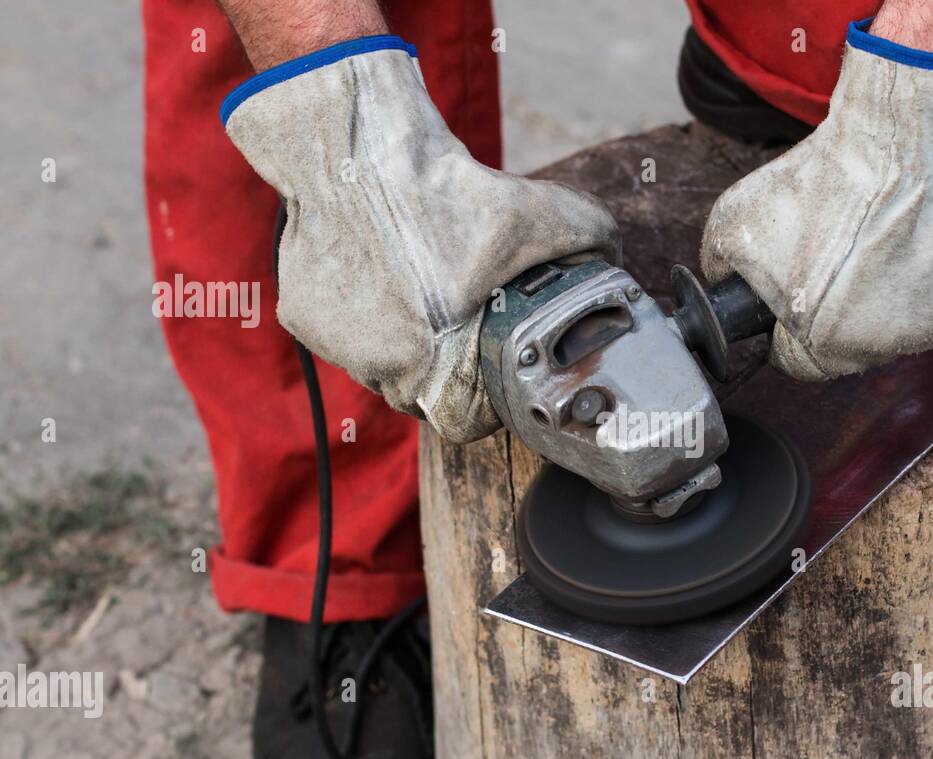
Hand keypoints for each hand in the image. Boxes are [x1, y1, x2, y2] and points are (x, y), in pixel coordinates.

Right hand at [222, 37, 619, 441]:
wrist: (362, 150)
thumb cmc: (455, 192)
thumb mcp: (549, 215)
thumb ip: (594, 242)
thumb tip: (617, 261)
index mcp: (438, 368)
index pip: (466, 422)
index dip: (486, 403)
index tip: (493, 376)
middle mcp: (383, 370)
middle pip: (421, 399)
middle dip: (444, 373)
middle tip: (459, 330)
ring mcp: (338, 347)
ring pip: (379, 368)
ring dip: (402, 347)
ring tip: (422, 298)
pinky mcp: (303, 317)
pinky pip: (341, 334)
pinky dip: (360, 313)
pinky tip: (381, 274)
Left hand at [700, 17, 932, 381]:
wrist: (913, 132)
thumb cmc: (828, 181)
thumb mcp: (735, 227)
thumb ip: (723, 272)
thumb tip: (722, 288)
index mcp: (825, 349)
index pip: (799, 360)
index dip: (790, 323)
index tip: (797, 290)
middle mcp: (889, 349)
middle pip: (857, 343)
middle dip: (844, 306)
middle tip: (846, 249)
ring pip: (915, 317)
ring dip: (900, 285)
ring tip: (891, 229)